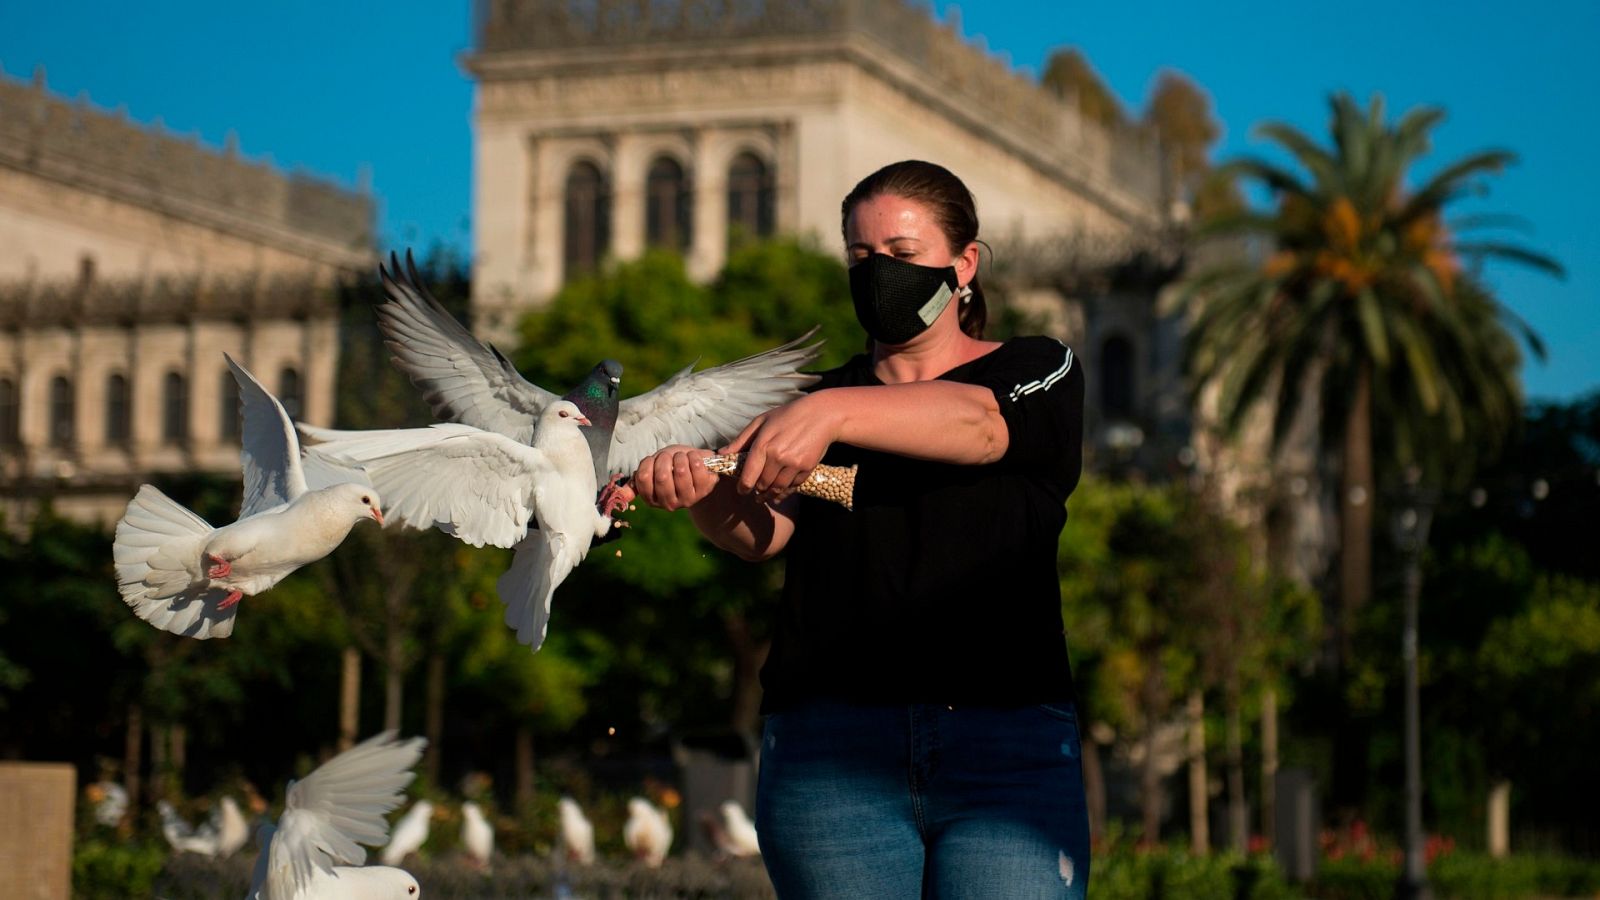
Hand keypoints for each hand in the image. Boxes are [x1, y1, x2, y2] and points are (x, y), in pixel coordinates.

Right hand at [631, 446, 720, 511]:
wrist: (694, 463)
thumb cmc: (670, 467)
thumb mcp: (650, 472)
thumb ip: (636, 483)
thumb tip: (620, 494)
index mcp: (653, 500)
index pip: (643, 478)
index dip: (648, 463)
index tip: (654, 459)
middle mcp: (670, 504)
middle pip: (662, 476)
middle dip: (665, 458)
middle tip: (669, 456)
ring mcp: (689, 498)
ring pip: (680, 471)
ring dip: (680, 457)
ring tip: (682, 457)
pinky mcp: (705, 489)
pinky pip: (697, 468)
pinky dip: (694, 456)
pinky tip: (693, 458)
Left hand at [720, 393, 838, 499]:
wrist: (821, 415)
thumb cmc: (787, 415)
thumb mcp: (761, 422)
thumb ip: (741, 440)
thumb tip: (721, 454)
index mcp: (763, 444)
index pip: (748, 475)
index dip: (743, 487)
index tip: (741, 490)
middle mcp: (778, 456)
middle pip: (762, 484)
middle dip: (757, 491)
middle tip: (754, 493)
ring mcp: (794, 463)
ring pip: (777, 488)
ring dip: (770, 494)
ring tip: (765, 496)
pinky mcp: (807, 468)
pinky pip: (793, 486)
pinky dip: (785, 490)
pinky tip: (781, 490)